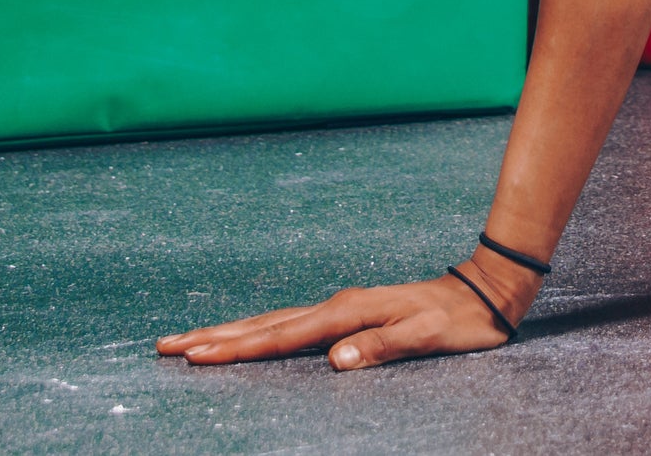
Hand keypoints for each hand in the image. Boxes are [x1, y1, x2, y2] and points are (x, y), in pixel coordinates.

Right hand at [156, 258, 525, 370]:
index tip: (197, 357)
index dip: (239, 349)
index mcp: (348, 312)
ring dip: (228, 332)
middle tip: (166, 347)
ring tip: (187, 340)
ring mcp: (338, 307)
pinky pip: (288, 324)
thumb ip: (384, 347)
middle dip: (214, 337)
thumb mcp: (430, 336)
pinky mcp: (345, 313)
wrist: (485, 290)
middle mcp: (336, 306)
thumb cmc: (460, 320)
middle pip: (263, 325)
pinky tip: (244, 337)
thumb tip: (336, 360)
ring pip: (271, 321)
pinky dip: (257, 330)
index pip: (282, 337)